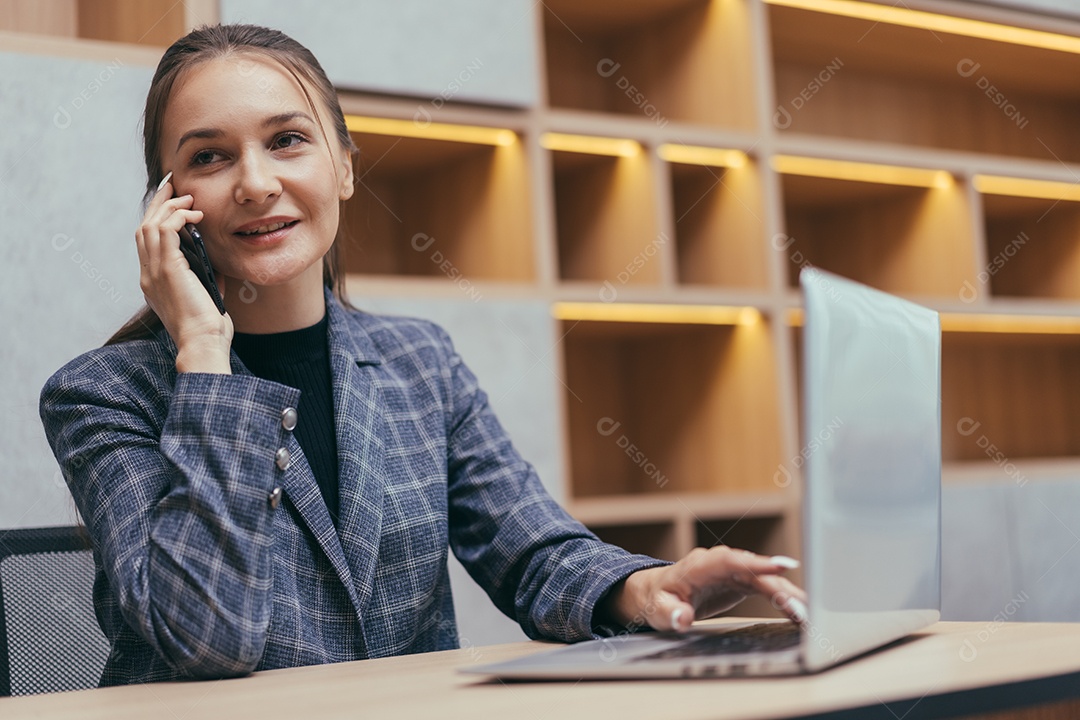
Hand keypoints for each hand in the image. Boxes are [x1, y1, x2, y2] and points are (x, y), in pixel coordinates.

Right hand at [136, 173, 232, 372]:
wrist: (203, 343)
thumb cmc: (208, 327)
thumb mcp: (205, 294)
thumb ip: (204, 274)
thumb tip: (215, 258)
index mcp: (152, 280)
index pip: (147, 240)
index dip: (157, 217)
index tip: (172, 201)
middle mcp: (147, 274)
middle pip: (144, 227)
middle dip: (159, 202)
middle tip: (174, 185)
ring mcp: (153, 272)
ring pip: (151, 225)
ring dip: (170, 207)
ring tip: (188, 198)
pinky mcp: (166, 270)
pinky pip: (165, 231)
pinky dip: (178, 217)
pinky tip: (195, 215)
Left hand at [600, 546, 807, 631]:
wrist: (656, 593)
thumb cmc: (657, 598)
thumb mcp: (657, 608)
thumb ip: (670, 613)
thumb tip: (682, 617)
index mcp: (700, 565)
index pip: (731, 560)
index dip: (756, 562)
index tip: (780, 566)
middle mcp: (721, 564)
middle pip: (754, 571)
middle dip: (779, 586)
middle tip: (801, 606)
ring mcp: (733, 571)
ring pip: (764, 579)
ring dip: (786, 594)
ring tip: (807, 612)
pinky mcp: (740, 582)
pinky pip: (765, 587)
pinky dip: (781, 598)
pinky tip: (798, 610)